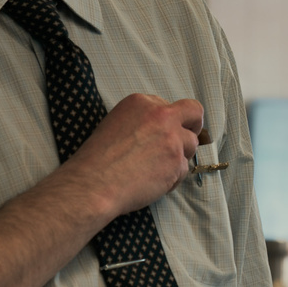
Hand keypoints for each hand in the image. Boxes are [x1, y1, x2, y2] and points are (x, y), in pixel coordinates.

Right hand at [59, 93, 205, 217]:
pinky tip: (152, 182)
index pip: (170, 105)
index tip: (165, 132)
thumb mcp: (117, 123)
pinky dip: (172, 178)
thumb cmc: (98, 159)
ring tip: (155, 169)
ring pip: (191, 144)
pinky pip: (184, 169)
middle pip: (194, 113)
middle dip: (194, 126)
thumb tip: (163, 128)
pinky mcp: (178, 162)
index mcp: (142, 102)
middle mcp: (161, 115)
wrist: (93, 183)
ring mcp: (172, 138)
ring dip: (179, 157)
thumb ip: (143, 120)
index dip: (170, 120)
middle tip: (184, 141)